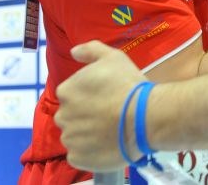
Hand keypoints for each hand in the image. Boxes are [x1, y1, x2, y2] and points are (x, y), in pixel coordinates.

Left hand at [56, 41, 145, 170]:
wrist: (145, 117)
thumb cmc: (129, 84)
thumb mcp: (113, 57)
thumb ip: (90, 50)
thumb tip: (74, 51)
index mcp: (67, 90)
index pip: (71, 94)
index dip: (89, 95)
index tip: (105, 97)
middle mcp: (63, 115)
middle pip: (70, 115)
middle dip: (85, 115)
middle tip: (108, 113)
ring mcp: (70, 138)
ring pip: (75, 136)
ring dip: (87, 133)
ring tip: (110, 130)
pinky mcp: (78, 158)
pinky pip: (80, 154)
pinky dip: (91, 151)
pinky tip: (107, 143)